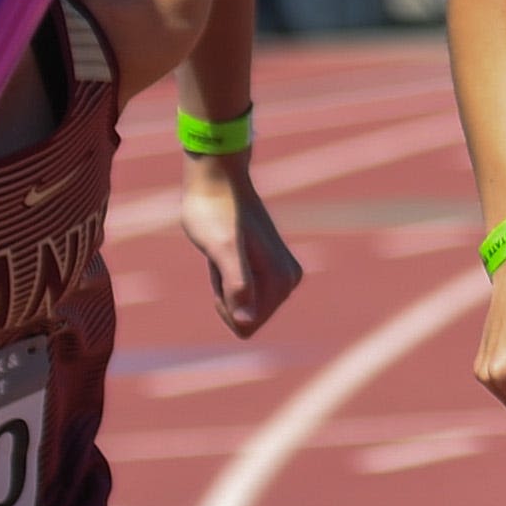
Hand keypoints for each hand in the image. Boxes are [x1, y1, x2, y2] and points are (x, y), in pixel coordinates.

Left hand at [176, 154, 302, 337]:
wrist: (217, 180)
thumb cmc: (214, 212)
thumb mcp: (221, 250)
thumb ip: (237, 285)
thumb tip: (246, 322)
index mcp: (283, 280)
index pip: (246, 325)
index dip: (224, 303)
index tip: (223, 268)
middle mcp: (290, 279)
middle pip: (247, 318)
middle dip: (225, 294)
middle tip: (222, 257)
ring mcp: (282, 273)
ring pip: (243, 306)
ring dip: (225, 283)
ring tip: (224, 251)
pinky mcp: (271, 267)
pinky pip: (243, 293)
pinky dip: (227, 276)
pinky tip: (227, 250)